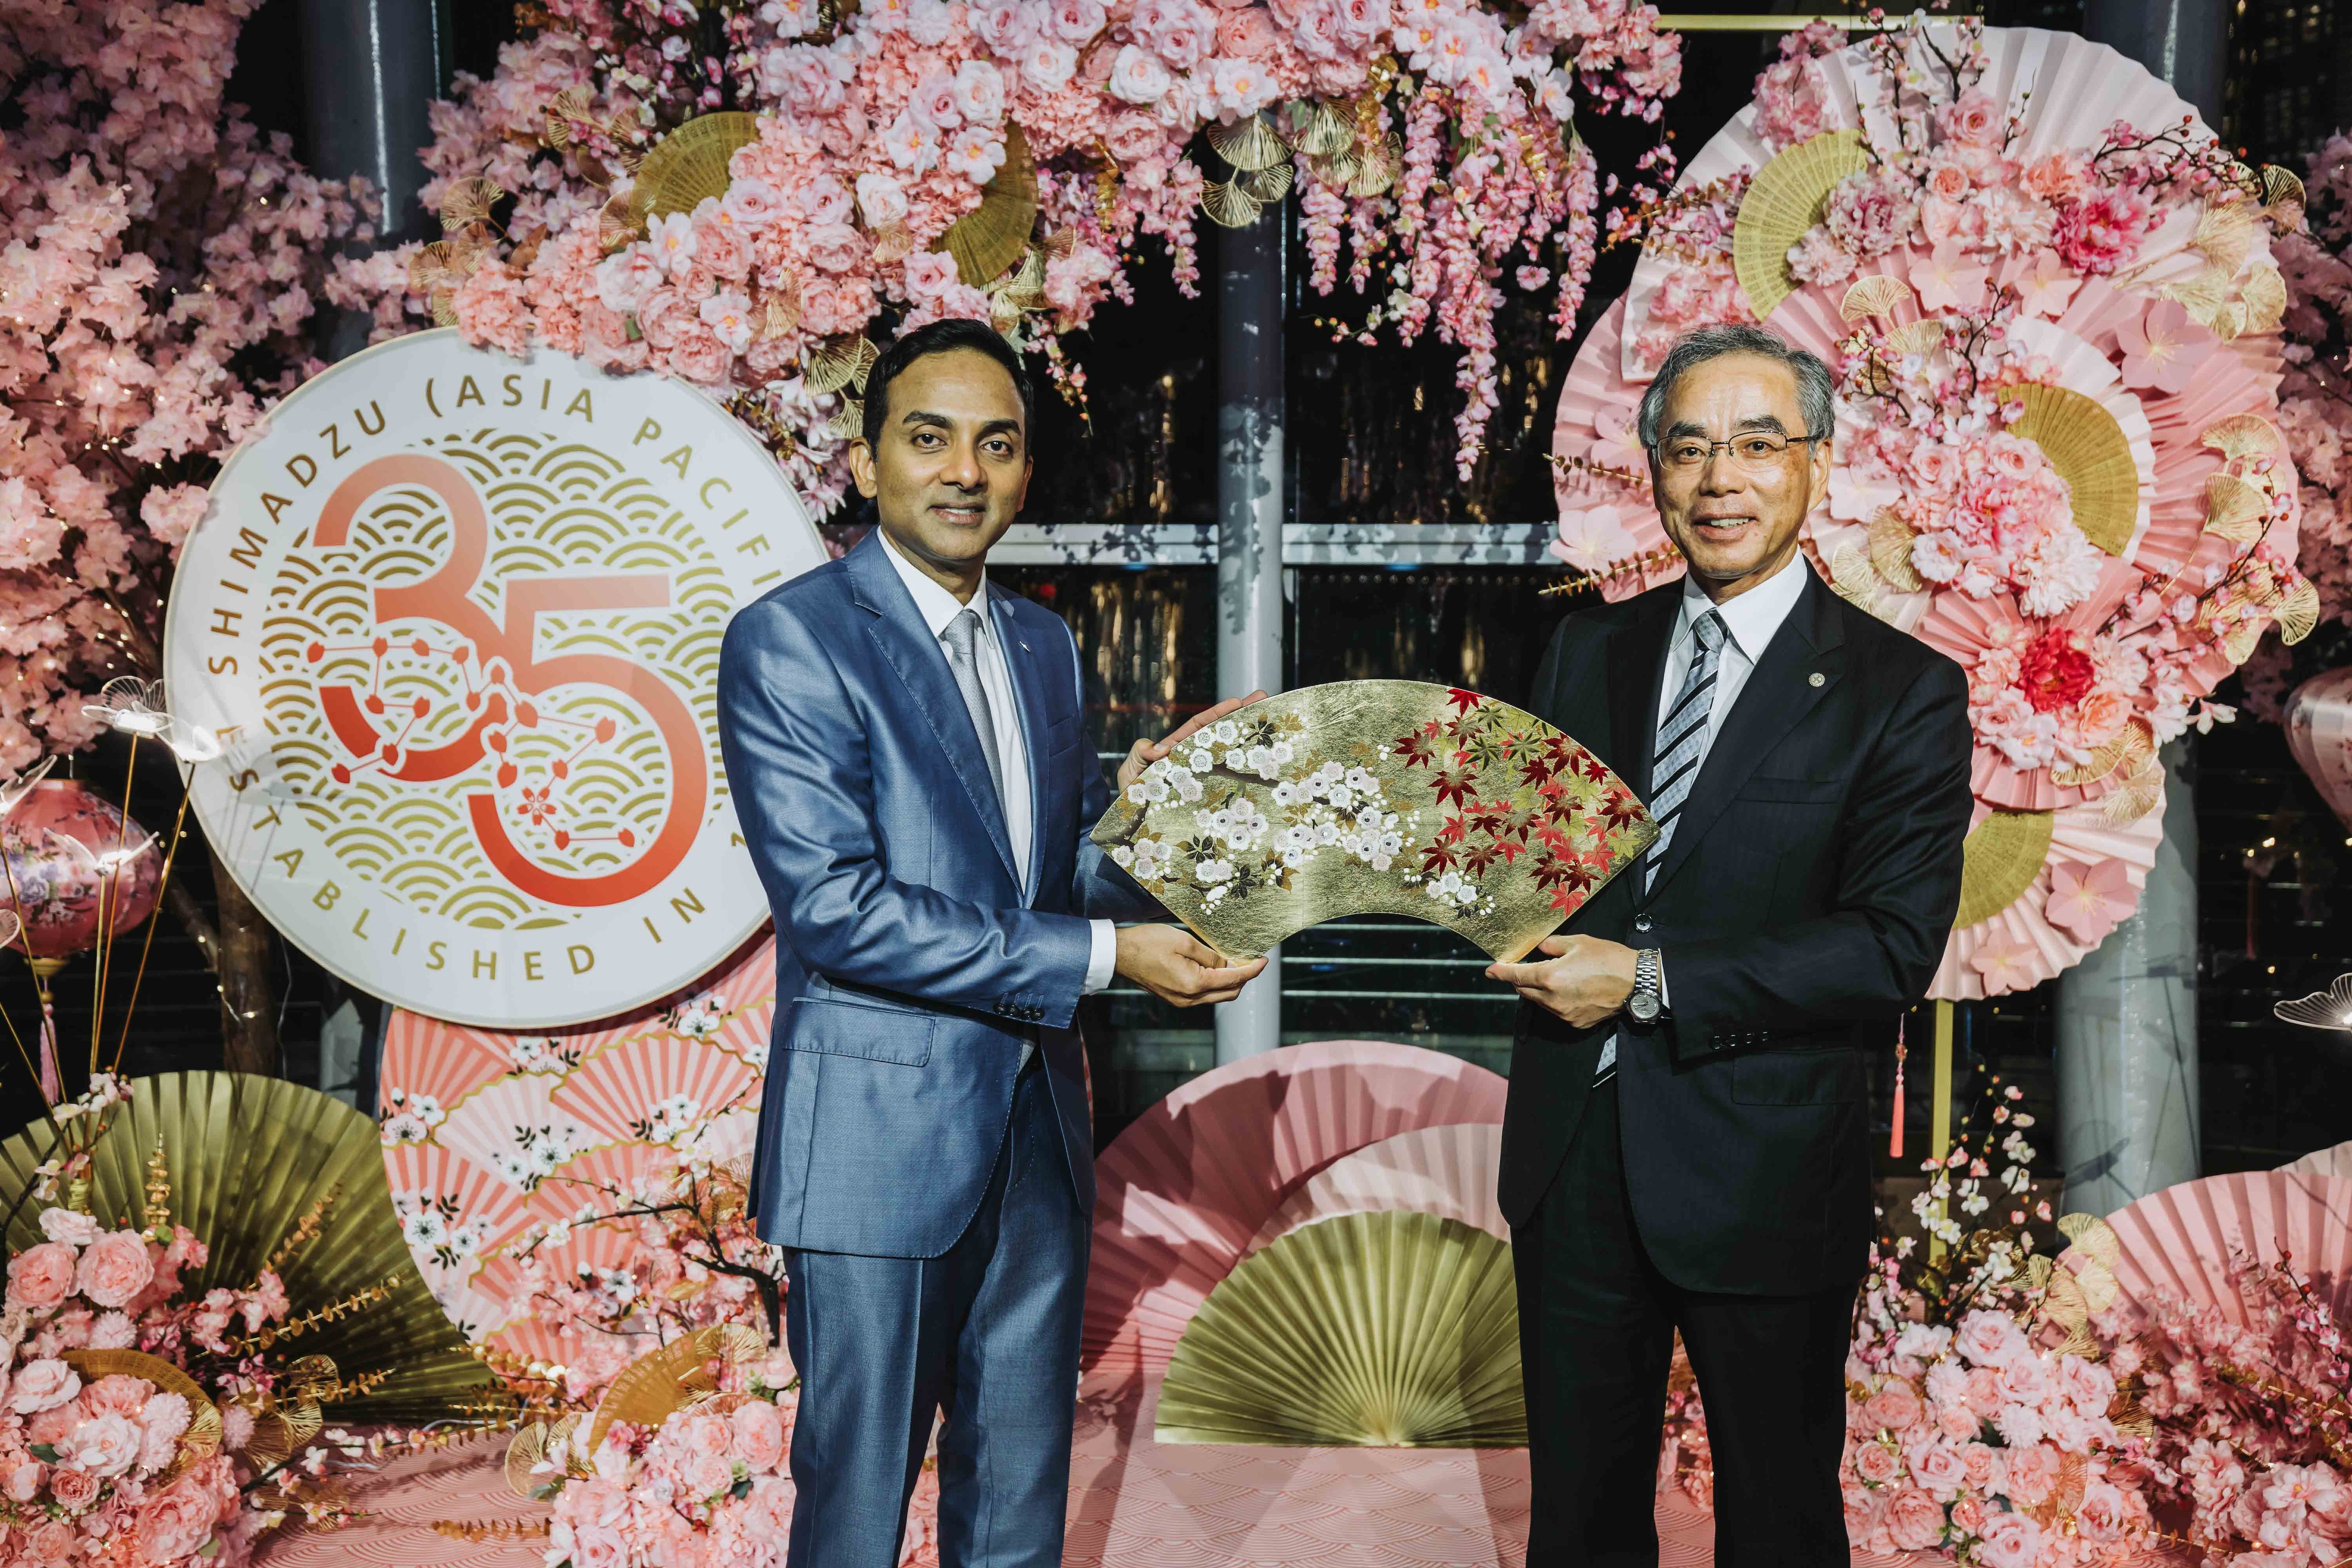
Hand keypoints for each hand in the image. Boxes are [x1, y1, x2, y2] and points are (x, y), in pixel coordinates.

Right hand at [1115, 924, 1266, 1007]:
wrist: (1120, 955)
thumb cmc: (1148, 943)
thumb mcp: (1184, 941)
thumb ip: (1210, 955)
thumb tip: (1227, 964)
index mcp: (1194, 984)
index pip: (1234, 979)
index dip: (1252, 970)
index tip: (1264, 961)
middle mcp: (1190, 999)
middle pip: (1229, 993)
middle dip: (1244, 977)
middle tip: (1249, 959)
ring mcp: (1182, 1001)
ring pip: (1217, 996)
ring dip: (1230, 981)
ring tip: (1234, 961)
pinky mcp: (1175, 998)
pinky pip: (1204, 995)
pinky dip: (1215, 983)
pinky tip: (1215, 968)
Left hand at [1117, 691, 1269, 793]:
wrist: (1132, 822)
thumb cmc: (1131, 793)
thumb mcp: (1130, 768)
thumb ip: (1139, 752)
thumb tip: (1157, 749)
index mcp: (1177, 748)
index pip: (1199, 726)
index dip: (1217, 714)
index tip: (1237, 701)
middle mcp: (1193, 760)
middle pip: (1219, 735)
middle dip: (1241, 717)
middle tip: (1263, 700)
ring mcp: (1202, 777)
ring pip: (1227, 757)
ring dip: (1248, 743)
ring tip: (1270, 729)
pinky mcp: (1206, 796)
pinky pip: (1226, 785)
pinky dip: (1243, 780)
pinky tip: (1262, 773)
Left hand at [1485, 935, 1637, 1028]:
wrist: (1636, 983)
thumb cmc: (1609, 959)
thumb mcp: (1577, 942)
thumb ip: (1551, 945)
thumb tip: (1539, 949)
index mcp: (1550, 977)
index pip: (1515, 976)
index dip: (1500, 972)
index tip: (1490, 970)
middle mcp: (1552, 999)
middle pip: (1524, 990)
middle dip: (1521, 979)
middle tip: (1529, 966)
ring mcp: (1563, 1014)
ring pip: (1539, 1001)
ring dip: (1540, 989)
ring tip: (1559, 975)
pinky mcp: (1575, 1023)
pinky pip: (1556, 1010)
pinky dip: (1556, 1000)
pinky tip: (1572, 988)